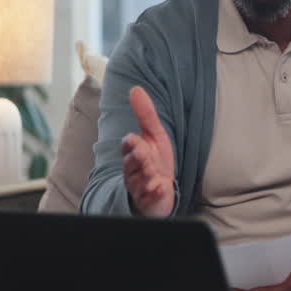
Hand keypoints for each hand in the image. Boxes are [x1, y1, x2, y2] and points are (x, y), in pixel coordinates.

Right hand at [121, 86, 175, 216]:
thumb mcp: (154, 136)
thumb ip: (145, 115)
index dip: (131, 144)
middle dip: (140, 160)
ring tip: (156, 176)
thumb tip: (135, 89)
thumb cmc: (155, 161)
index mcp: (133, 154)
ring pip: (139, 181)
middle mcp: (133, 171)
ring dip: (148, 178)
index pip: (128, 147)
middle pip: (132, 164)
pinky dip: (156, 194)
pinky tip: (162, 189)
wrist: (161, 190)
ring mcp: (140, 187)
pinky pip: (149, 199)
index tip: (134, 139)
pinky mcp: (149, 202)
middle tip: (147, 158)